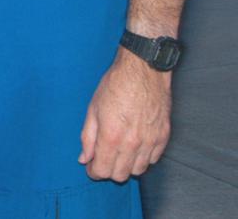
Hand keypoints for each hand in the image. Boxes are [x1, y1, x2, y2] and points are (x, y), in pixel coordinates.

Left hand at [79, 49, 171, 181]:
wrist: (143, 71)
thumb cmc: (115, 86)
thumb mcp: (93, 109)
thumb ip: (88, 137)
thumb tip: (84, 158)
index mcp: (112, 136)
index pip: (103, 171)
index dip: (94, 171)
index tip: (91, 166)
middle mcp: (133, 143)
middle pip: (121, 175)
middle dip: (109, 170)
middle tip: (103, 158)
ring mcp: (150, 141)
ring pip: (138, 170)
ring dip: (127, 166)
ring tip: (119, 151)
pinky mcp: (164, 137)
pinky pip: (153, 159)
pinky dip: (143, 158)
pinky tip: (135, 146)